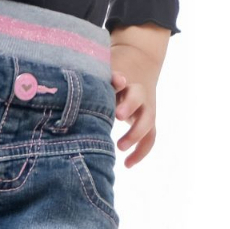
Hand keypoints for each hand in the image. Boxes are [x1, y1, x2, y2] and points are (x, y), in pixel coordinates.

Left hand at [109, 23, 170, 167]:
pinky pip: (149, 139)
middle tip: (118, 116)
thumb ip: (97, 85)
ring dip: (136, 135)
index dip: (118, 81)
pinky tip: (127, 165)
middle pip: (138, 99)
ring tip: (120, 147)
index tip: (117, 83)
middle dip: (130, 107)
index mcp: (126, 81)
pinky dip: (140, 152)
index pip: (123, 81)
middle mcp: (140, 94)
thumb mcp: (104, 74)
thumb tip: (80, 94)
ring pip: (148, 122)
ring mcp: (146, 108)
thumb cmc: (111, 75)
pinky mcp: (149, 121)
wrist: (139, 63)